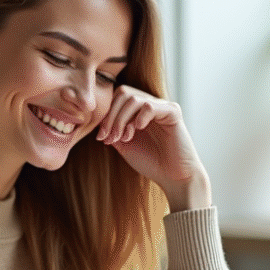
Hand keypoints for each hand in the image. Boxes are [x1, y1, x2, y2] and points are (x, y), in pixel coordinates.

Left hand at [96, 85, 211, 210]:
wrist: (173, 177)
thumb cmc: (151, 162)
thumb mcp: (124, 146)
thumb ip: (112, 131)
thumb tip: (97, 122)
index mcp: (139, 111)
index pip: (117, 98)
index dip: (105, 115)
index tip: (101, 137)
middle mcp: (150, 105)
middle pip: (123, 93)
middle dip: (111, 116)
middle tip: (109, 137)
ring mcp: (162, 107)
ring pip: (133, 99)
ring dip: (122, 119)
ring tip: (124, 138)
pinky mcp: (173, 113)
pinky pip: (150, 106)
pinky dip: (140, 117)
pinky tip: (138, 130)